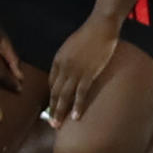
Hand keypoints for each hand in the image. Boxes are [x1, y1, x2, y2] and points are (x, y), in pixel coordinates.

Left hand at [46, 13, 118, 127]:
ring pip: (65, 96)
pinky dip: (77, 106)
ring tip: (58, 125)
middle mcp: (63, 68)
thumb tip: (67, 72)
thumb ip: (66, 60)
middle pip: (55, 92)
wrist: (101, 27)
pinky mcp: (88, 73)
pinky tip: (76, 117)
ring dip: (61, 112)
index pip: (51, 83)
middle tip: (52, 124)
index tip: (53, 107)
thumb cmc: (88, 34)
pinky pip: (80, 93)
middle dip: (53, 109)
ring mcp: (75, 72)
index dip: (52, 97)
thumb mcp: (71, 46)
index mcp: (57, 60)